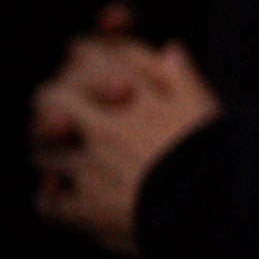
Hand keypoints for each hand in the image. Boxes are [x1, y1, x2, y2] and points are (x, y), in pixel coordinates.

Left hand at [32, 20, 218, 258]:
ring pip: (43, 151)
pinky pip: (48, 202)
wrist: (212, 207)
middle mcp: (106, 129)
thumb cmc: (215, 154)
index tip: (83, 62)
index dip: (81, 58)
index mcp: (136, 98)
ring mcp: (91, 169)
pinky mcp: (86, 210)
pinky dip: (51, 198)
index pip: (87, 57)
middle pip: (50, 101)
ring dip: (50, 151)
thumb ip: (182, 76)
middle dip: (53, 104)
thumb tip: (170, 49)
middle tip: (66, 114)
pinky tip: (62, 195)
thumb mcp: (205, 106)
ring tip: (65, 158)